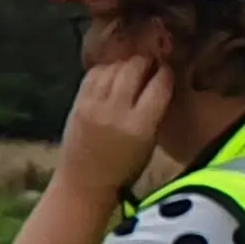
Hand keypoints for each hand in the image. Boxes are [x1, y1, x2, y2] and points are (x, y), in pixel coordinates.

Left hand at [55, 52, 171, 201]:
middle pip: (134, 69)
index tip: (167, 69)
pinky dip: (106, 69)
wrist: (84, 182)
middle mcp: (116, 111)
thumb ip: (155, 111)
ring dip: (126, 63)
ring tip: (133, 66)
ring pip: (113, 67)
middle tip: (151, 62)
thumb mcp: (150, 143)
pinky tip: (112, 73)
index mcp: (140, 126)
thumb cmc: (124, 168)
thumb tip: (160, 79)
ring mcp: (93, 105)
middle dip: (146, 61)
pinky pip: (93, 74)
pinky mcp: (77, 103)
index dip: (166, 73)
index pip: (159, 86)